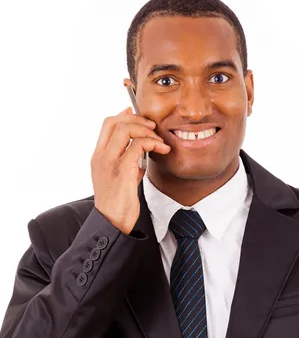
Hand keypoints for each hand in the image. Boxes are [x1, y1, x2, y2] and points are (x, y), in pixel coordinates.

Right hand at [90, 107, 170, 233]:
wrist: (113, 222)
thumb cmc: (118, 203)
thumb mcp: (120, 178)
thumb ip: (127, 163)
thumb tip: (141, 153)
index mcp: (98, 157)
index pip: (107, 125)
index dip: (123, 115)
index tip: (136, 114)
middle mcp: (101, 157)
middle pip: (115, 122)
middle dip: (137, 120)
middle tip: (152, 127)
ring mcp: (110, 163)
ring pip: (125, 130)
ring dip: (146, 131)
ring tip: (158, 140)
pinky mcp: (122, 170)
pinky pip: (138, 146)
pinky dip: (152, 143)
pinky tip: (161, 150)